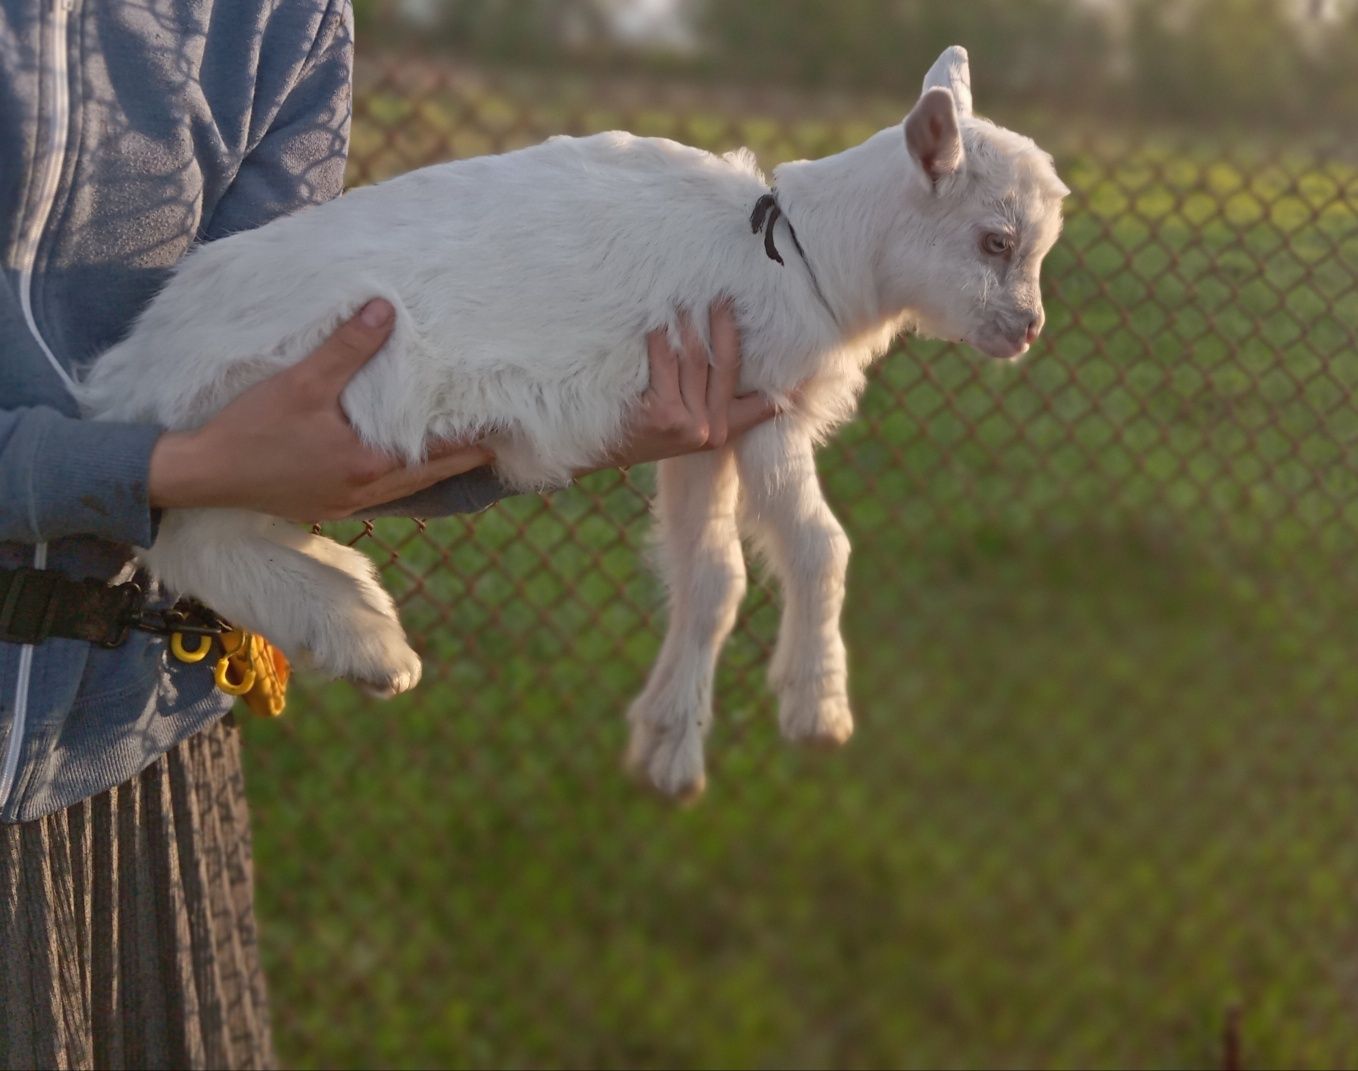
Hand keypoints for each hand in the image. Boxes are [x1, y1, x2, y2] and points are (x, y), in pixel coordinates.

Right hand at [148, 299, 493, 519]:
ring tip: (461, 449)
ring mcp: (348, 503)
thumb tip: (386, 309)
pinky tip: (401, 462)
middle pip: (433, 475)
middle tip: (500, 441)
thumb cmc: (250, 430)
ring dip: (434, 468)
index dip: (474, 441)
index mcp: (370, 465)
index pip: (440, 453)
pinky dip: (401, 475)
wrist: (201, 476)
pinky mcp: (328, 505)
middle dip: (466, 457)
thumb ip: (347, 348)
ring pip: (408, 486)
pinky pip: (381, 491)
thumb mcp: (302, 383)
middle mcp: (367, 491)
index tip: (505, 428)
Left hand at [586, 300, 776, 473]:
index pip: (760, 401)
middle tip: (722, 296)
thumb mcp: (683, 426)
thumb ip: (710, 402)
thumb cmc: (640, 431)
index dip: (784, 384)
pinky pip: (664, 363)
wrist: (596, 451)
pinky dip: (661, 339)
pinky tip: (657, 321)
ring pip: (694, 359)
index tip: (805, 364)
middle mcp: (709, 431)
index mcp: (722, 433)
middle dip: (724, 326)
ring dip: (689, 325)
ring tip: (686, 299)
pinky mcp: (663, 416)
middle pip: (725, 365)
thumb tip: (752, 379)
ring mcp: (687, 425)